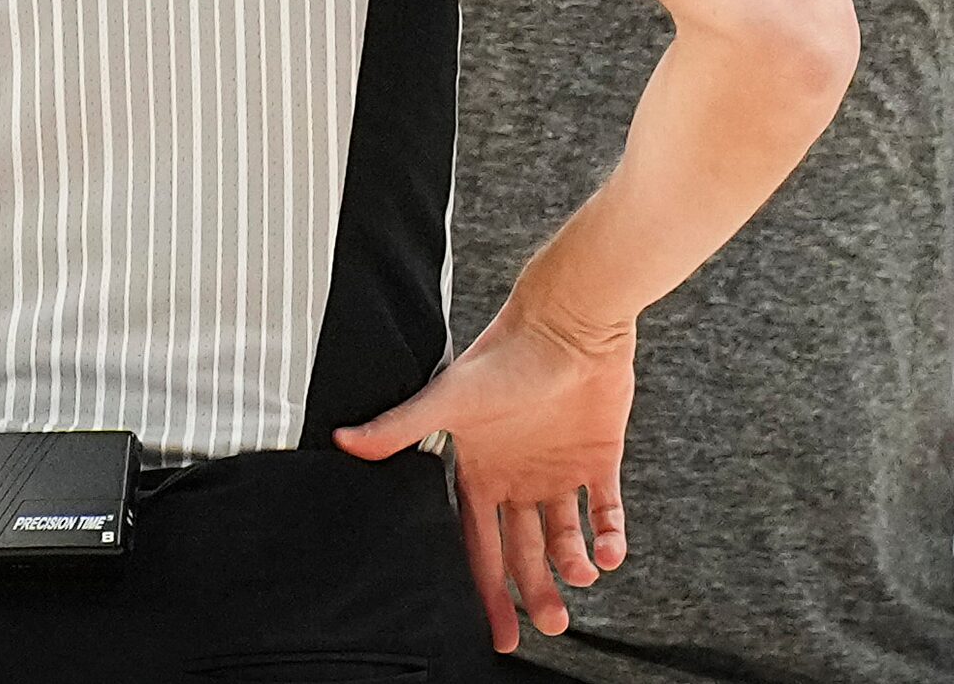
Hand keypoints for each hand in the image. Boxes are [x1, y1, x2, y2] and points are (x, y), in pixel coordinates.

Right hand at [334, 295, 635, 652]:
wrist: (571, 320)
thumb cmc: (506, 356)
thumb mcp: (450, 399)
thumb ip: (401, 427)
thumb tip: (342, 441)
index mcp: (480, 472)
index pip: (478, 545)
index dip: (486, 589)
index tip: (496, 634)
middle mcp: (519, 477)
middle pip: (525, 552)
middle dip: (535, 591)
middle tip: (550, 624)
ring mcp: (560, 469)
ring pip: (566, 536)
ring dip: (575, 563)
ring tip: (581, 576)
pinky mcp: (600, 457)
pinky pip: (606, 509)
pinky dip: (611, 535)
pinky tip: (611, 552)